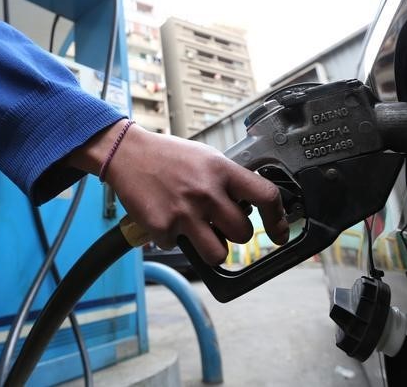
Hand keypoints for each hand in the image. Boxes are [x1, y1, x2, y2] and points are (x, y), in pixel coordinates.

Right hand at [68, 122, 288, 265]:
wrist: (126, 154)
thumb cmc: (167, 156)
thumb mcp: (205, 157)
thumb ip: (228, 180)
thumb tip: (249, 206)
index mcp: (221, 171)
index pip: (266, 197)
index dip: (278, 220)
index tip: (279, 233)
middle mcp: (207, 192)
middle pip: (242, 234)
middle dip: (233, 233)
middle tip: (218, 224)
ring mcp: (185, 212)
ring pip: (217, 253)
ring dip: (210, 246)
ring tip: (196, 231)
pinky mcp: (163, 227)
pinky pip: (178, 247)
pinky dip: (172, 238)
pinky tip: (164, 217)